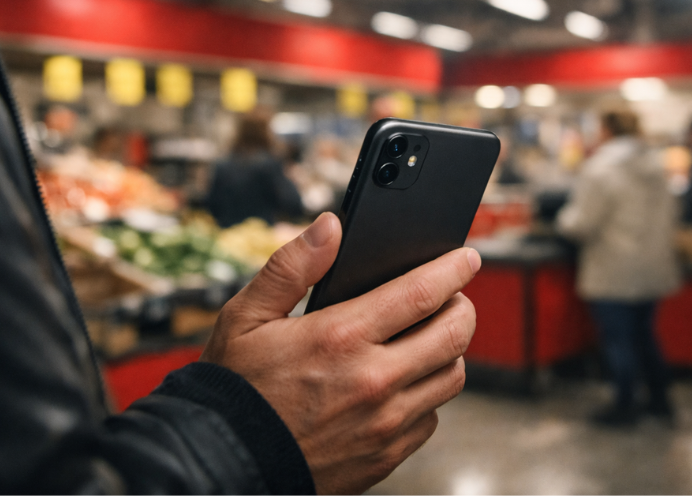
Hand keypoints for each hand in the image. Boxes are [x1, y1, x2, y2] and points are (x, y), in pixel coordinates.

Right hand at [202, 212, 479, 493]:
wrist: (226, 463)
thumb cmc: (235, 389)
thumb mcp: (245, 316)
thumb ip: (291, 266)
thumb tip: (330, 227)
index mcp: (340, 337)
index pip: (421, 293)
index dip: (453, 269)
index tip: (465, 259)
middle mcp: (371, 381)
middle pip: (453, 334)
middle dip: (463, 306)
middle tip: (455, 296)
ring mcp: (383, 423)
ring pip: (451, 377)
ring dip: (449, 351)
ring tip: (429, 338)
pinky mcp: (385, 455)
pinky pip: (430, 417)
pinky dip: (427, 395)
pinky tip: (403, 384)